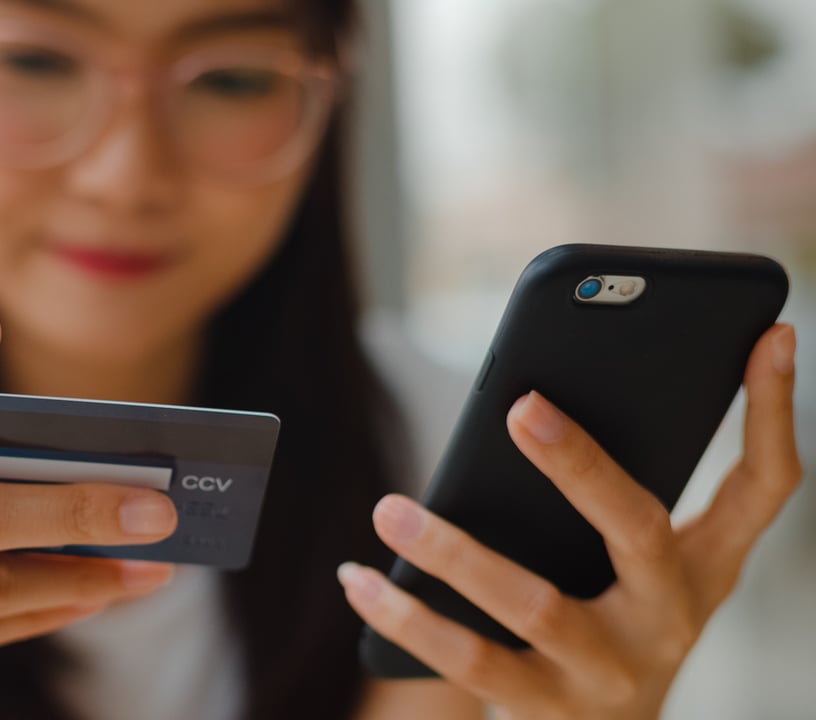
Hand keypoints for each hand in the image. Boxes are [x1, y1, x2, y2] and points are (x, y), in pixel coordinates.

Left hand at [339, 324, 801, 718]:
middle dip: (581, 467)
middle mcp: (672, 618)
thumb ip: (609, 494)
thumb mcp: (643, 565)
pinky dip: (406, 616)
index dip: (775, 412)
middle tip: (520, 408)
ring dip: (453, 553)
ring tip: (388, 510)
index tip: (769, 332)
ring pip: (534, 605)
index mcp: (705, 567)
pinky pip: (468, 661)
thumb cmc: (614, 618)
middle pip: (639, 532)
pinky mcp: (547, 707)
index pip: (767, 486)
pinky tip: (356, 579)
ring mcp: (611, 670)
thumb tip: (535, 398)